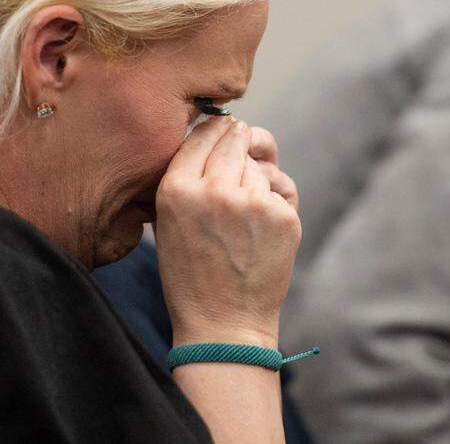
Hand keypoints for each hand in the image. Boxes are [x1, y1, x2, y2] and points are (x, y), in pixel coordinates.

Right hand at [154, 117, 301, 348]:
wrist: (224, 324)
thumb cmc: (191, 274)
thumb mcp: (167, 222)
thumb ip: (186, 178)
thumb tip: (221, 130)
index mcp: (176, 190)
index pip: (200, 136)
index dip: (214, 128)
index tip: (224, 125)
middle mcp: (214, 190)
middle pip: (234, 140)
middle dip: (239, 141)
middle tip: (242, 145)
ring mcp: (251, 203)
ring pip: (258, 166)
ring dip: (255, 178)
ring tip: (243, 215)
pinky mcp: (282, 216)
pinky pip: (279, 189)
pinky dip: (273, 201)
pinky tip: (260, 229)